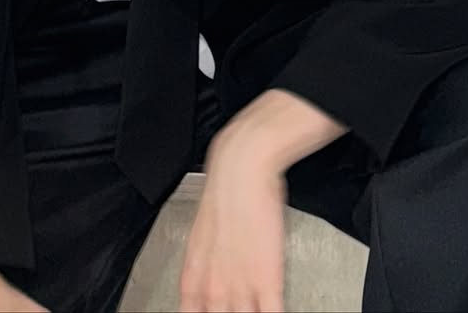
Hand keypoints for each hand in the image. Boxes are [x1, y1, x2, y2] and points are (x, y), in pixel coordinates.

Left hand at [178, 132, 286, 312]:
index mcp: (194, 279)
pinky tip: (273, 312)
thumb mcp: (202, 236)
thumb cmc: (224, 194)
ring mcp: (240, 288)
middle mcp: (213, 289)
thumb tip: (210, 285)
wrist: (241, 168)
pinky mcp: (267, 280)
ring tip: (255, 309)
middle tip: (238, 309)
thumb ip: (204, 268)